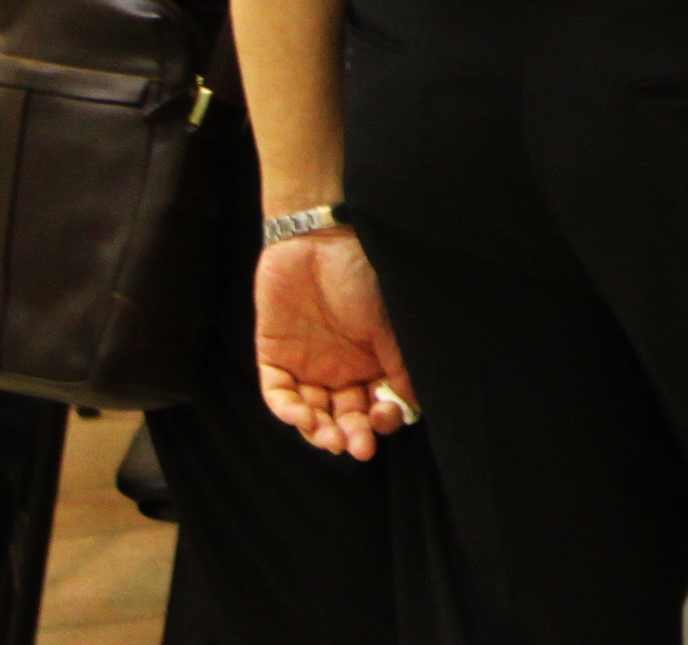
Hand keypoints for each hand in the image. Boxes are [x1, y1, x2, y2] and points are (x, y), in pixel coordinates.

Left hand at [256, 229, 415, 460]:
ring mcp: (308, 366)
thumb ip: (399, 365)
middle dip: (351, 435)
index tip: (384, 416)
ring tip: (328, 438)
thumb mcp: (388, 322)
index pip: (377, 406)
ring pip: (312, 414)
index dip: (381, 420)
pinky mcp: (275, 358)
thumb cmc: (362, 275)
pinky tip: (301, 416)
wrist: (317, 240)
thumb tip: (413, 408)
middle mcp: (342, 370)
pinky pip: (279, 395)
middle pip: (345, 417)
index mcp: (374, 362)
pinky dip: (288, 410)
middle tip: (356, 446)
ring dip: (319, 431)